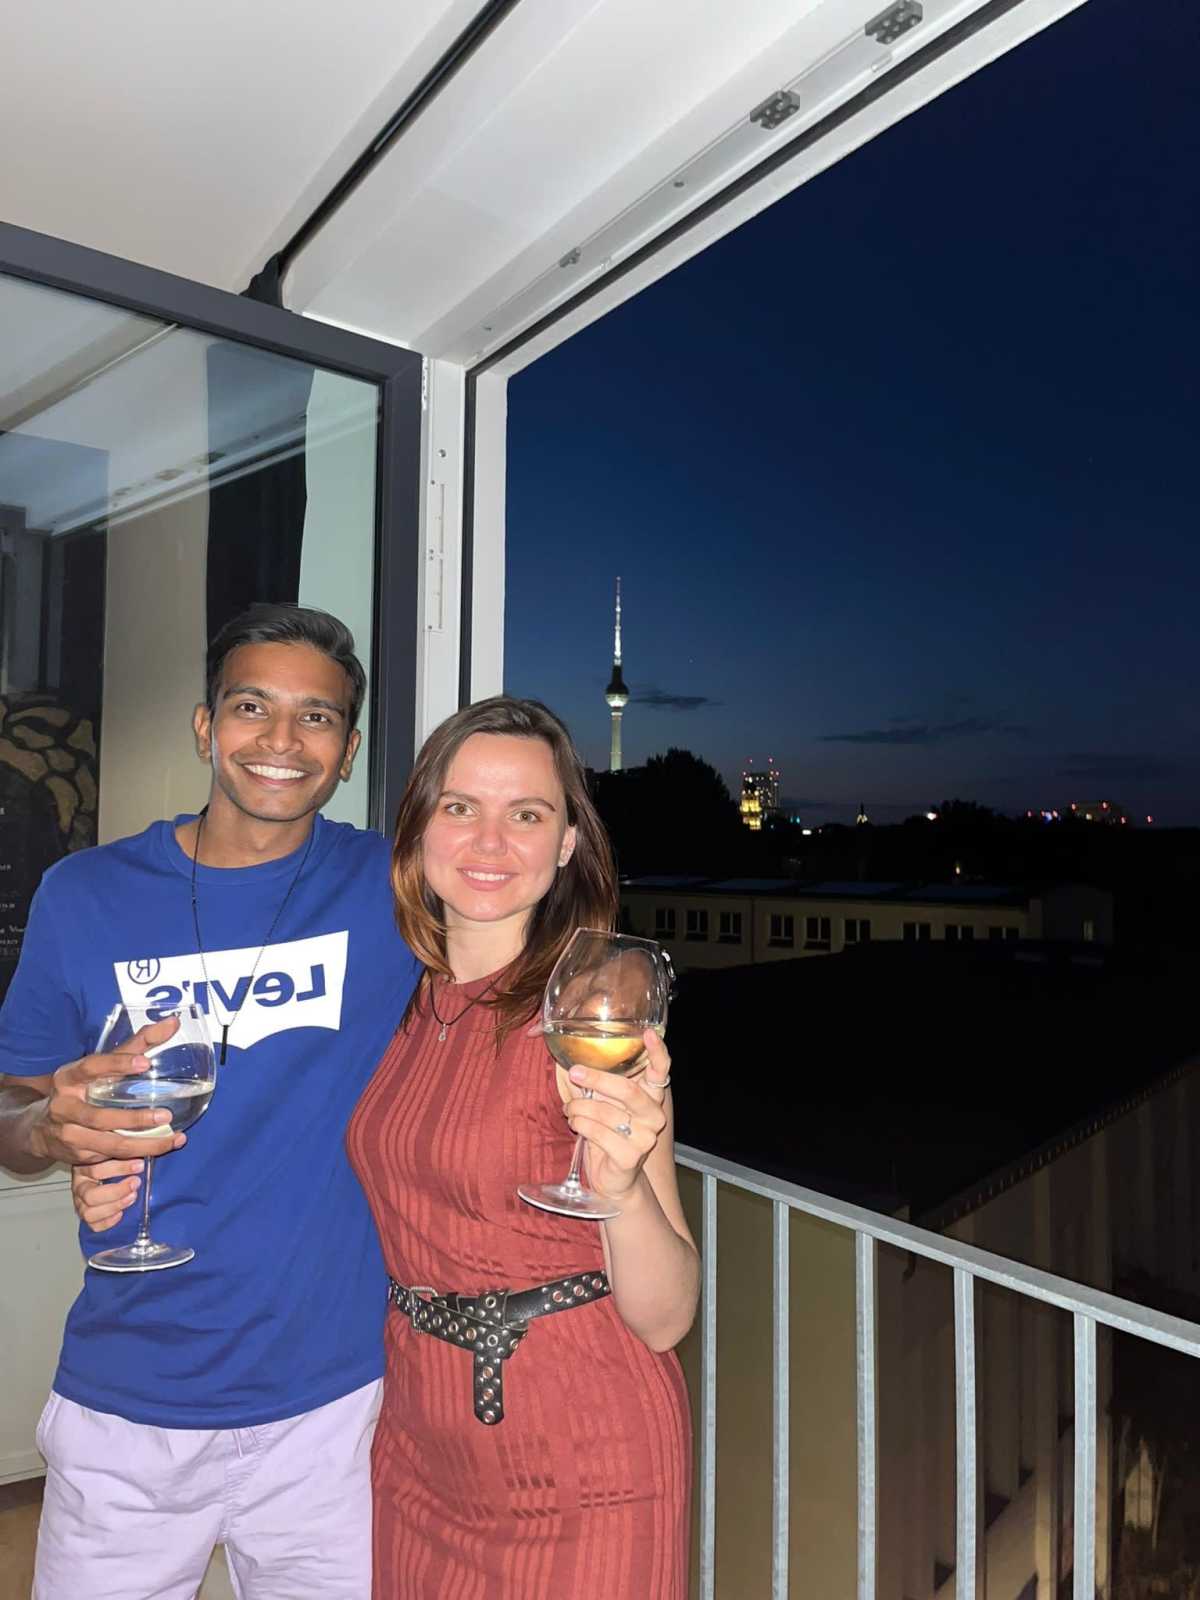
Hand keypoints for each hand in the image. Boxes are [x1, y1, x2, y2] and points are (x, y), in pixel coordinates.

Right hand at [29, 1018, 186, 1166]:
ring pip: (107, 1145)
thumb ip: (136, 1045)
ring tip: (172, 1139)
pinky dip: (130, 1161)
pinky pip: (105, 1163)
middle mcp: (64, 1106)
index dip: (117, 1064)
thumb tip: (172, 1023)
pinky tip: (150, 1157)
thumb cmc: (81, 1088)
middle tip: (166, 1115)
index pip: (92, 1067)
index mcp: (69, 1077)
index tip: (144, 1062)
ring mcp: (67, 1134)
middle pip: (99, 1117)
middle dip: (134, 1119)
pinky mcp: (75, 1157)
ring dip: (141, 1145)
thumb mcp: (101, 1065)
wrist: (40, 1126)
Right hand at [72, 1157, 144, 1230]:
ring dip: (113, 1206)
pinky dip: (107, 1221)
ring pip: (89, 1212)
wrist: (103, 1172)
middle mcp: (80, 1185)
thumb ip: (128, 1150)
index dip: (120, 1168)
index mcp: (84, 1165)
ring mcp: (80, 1202)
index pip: (97, 1168)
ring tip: (132, 1197)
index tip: (139, 1165)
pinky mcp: (86, 1214)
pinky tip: (121, 1213)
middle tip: (136, 1183)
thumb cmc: (111, 1160)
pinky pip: (93, 1224)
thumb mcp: (116, 1151)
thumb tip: (151, 1147)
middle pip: (91, 1195)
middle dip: (117, 1191)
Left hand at [563, 1029, 671, 1204]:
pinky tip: (576, 1124)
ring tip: (570, 1109)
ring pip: (604, 1112)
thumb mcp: (603, 1103)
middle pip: (628, 1090)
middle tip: (575, 1073)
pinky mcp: (630, 1156)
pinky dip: (580, 1125)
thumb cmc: (606, 1132)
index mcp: (651, 1096)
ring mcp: (645, 1138)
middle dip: (597, 1079)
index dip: (657, 1051)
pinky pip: (596, 1132)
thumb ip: (595, 1083)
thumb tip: (570, 1058)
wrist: (614, 1178)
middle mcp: (654, 1115)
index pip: (661, 1070)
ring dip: (579, 1108)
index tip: (647, 1033)